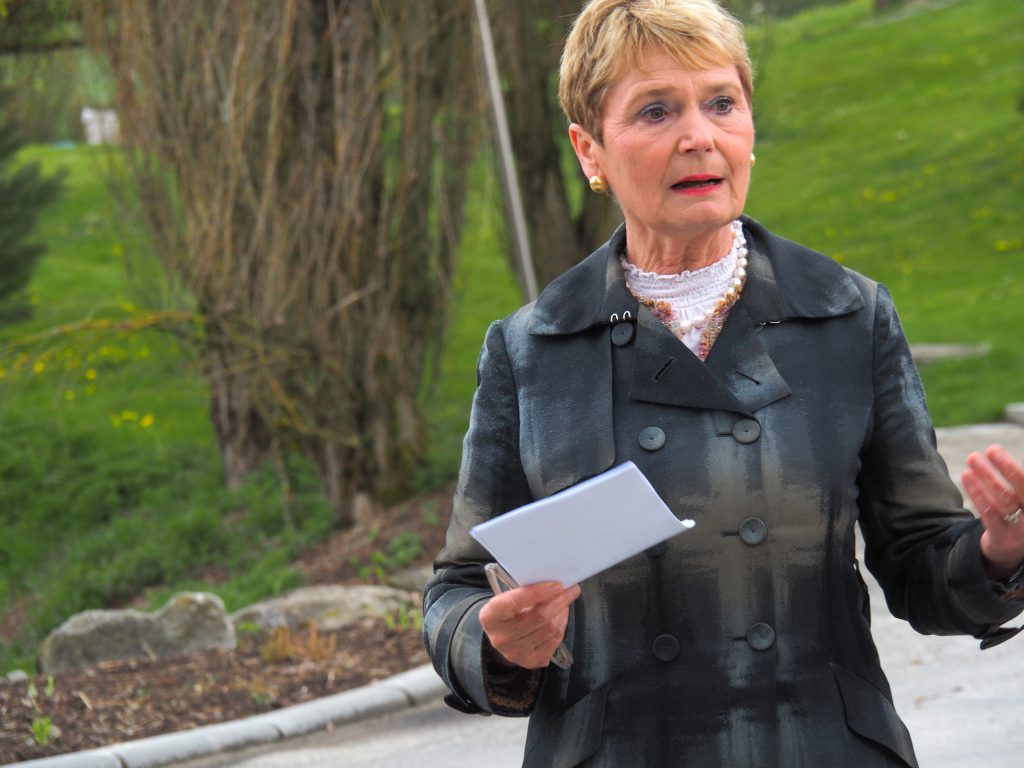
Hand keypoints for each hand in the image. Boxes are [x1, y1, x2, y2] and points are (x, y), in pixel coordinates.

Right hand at [479, 581, 580, 668]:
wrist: (501, 635)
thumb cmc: (507, 611)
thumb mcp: (506, 596)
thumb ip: (525, 590)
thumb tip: (554, 584)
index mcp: (490, 616)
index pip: (514, 602)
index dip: (538, 592)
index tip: (557, 585)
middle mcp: (500, 638)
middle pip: (539, 617)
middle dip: (560, 600)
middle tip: (571, 590)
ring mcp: (515, 652)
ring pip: (550, 629)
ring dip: (562, 612)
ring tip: (565, 602)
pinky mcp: (530, 661)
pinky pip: (554, 641)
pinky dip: (562, 625)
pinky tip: (560, 616)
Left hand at [962, 444, 1023, 577]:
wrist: (1011, 555)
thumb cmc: (1019, 517)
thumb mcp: (1021, 501)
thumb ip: (1019, 483)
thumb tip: (1011, 454)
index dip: (1011, 467)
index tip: (995, 449)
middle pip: (1020, 489)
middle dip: (1005, 467)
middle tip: (989, 449)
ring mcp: (1020, 531)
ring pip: (1001, 499)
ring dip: (986, 477)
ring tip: (972, 459)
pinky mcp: (1002, 539)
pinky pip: (988, 513)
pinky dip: (976, 493)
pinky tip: (967, 477)